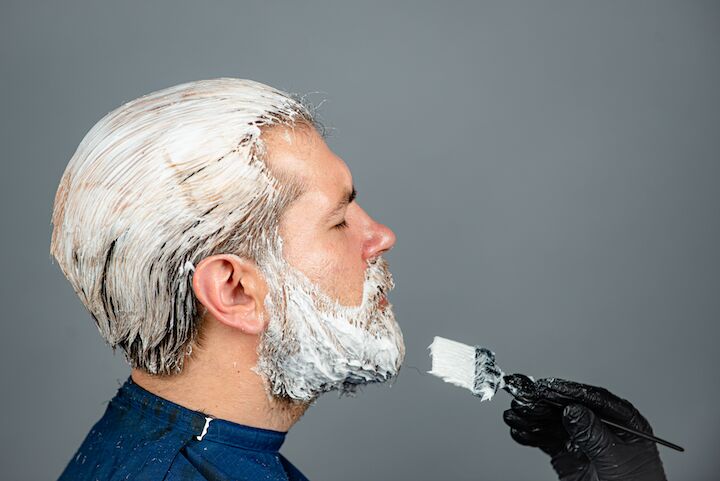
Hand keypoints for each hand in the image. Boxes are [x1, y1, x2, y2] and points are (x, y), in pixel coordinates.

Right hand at [502, 378, 666, 480]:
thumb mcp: (616, 459)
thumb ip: (593, 435)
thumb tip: (574, 410)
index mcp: (623, 422)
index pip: (593, 399)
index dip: (569, 391)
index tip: (549, 387)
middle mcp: (601, 428)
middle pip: (569, 408)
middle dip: (544, 402)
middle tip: (525, 397)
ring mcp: (582, 441)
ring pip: (553, 422)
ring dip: (533, 417)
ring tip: (516, 413)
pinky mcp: (568, 455)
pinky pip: (546, 440)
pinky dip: (531, 435)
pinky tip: (520, 430)